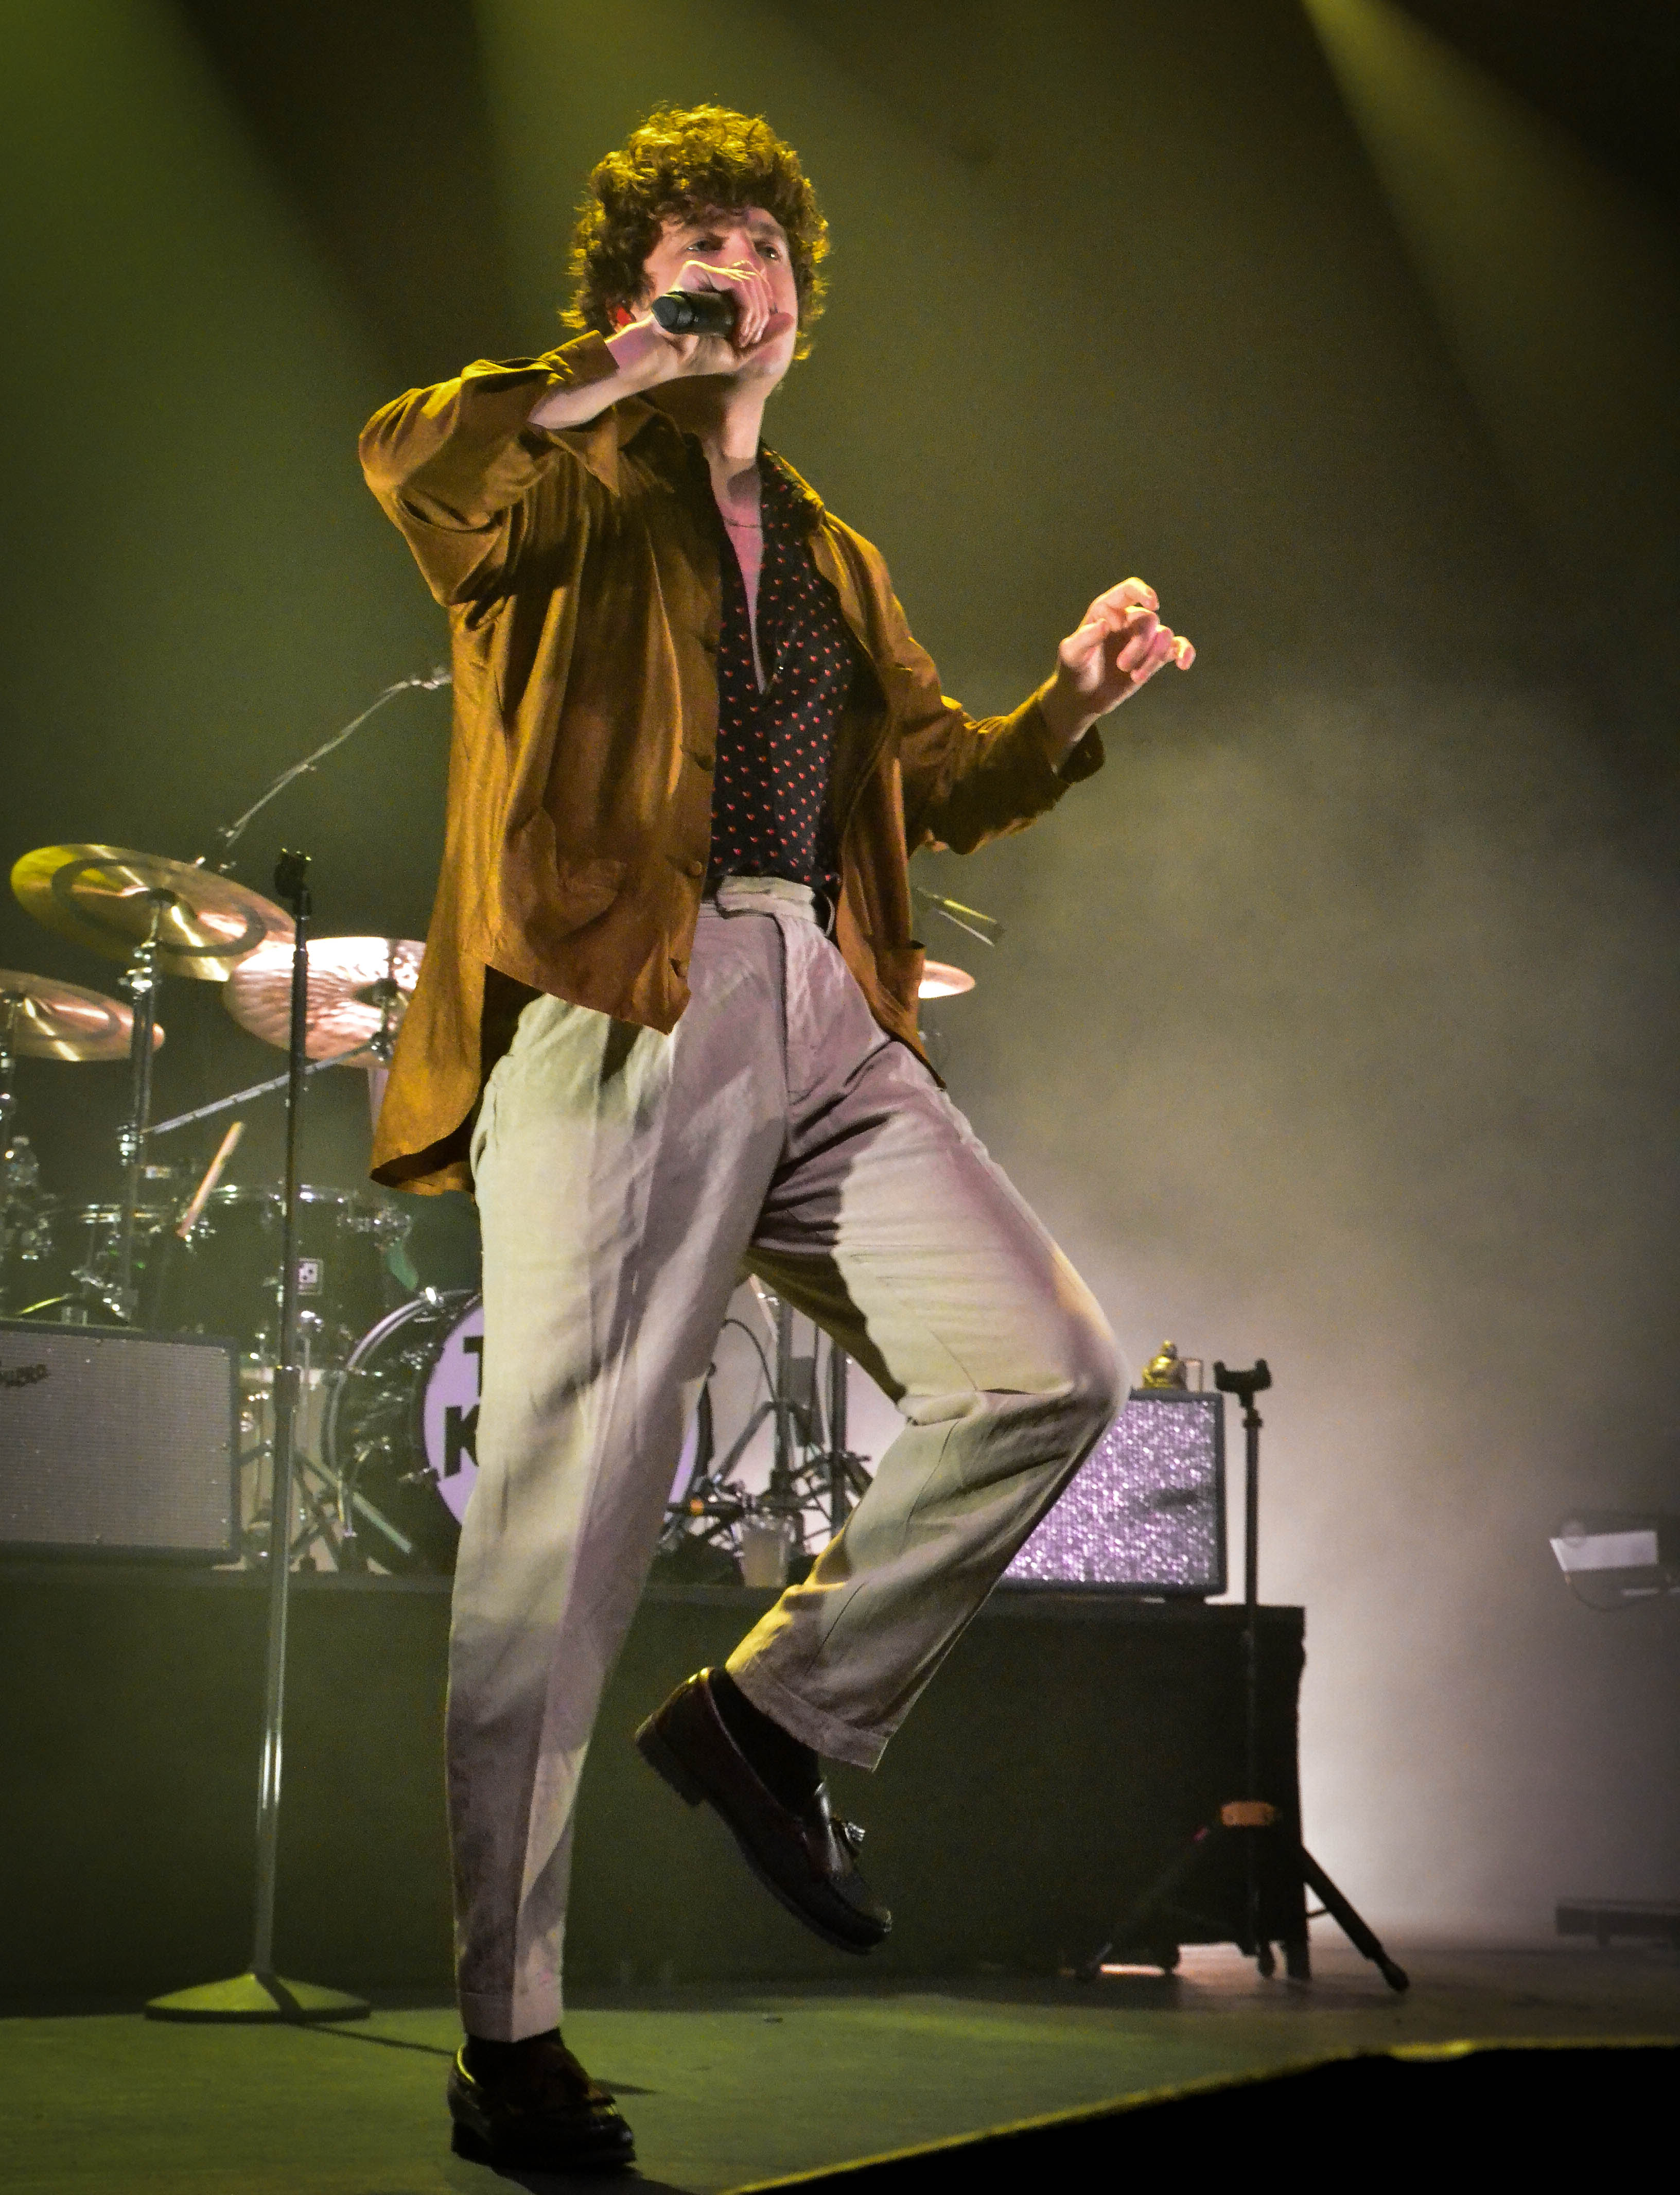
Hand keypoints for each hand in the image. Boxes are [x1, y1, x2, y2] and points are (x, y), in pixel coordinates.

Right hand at [630, 258, 796, 381]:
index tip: (754, 337)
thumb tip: (790, 318)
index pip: (757, 282)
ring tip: (742, 337)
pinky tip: (738, 330)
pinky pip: (734, 282)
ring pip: (749, 280)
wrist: (668, 359)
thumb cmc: (696, 356)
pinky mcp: (696, 272)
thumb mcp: (740, 351)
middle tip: (749, 338)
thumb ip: (764, 336)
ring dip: (754, 314)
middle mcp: (715, 276)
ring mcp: (706, 271)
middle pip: (757, 279)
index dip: (765, 308)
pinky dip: (744, 308)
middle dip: (762, 313)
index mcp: (723, 290)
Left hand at [1038, 578, 1194, 758]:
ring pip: (1163, 636)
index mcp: (1107, 611)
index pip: (1129, 591)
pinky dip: (1184, 652)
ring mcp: (1143, 639)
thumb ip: (1085, 638)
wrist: (1082, 697)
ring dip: (1154, 657)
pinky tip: (1183, 664)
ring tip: (1136, 677)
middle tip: (1122, 666)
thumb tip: (1105, 624)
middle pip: (1148, 621)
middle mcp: (1128, 620)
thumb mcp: (1071, 655)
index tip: (1153, 604)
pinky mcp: (1154, 657)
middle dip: (1140, 645)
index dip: (1143, 592)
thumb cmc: (1073, 670)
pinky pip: (1177, 647)